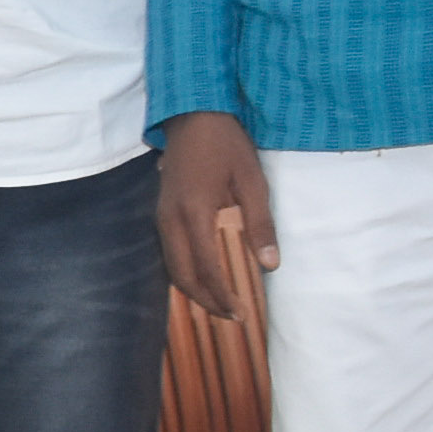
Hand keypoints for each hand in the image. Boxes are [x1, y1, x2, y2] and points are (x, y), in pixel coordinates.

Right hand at [156, 110, 277, 319]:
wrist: (193, 115)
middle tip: (233, 316)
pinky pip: (169, 252)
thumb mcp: (253, 182)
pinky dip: (185, 272)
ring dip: (194, 289)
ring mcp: (161, 215)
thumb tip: (271, 265)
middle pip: (182, 275)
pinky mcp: (161, 211)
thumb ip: (261, 225)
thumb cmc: (228, 146)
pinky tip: (204, 277)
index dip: (223, 296)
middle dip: (206, 301)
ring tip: (220, 303)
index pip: (206, 269)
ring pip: (171, 266)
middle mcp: (171, 219)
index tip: (242, 313)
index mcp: (195, 213)